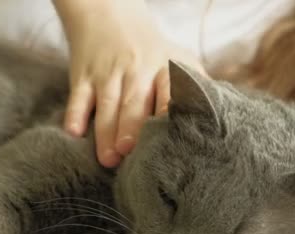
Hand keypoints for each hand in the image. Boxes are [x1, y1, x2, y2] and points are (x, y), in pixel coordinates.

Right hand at [54, 0, 206, 166]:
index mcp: (164, 69)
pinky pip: (78, 97)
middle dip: (131, 129)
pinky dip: (75, 115)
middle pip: (134, 104)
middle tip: (130, 153)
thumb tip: (220, 119)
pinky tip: (74, 133)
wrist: (108, 14)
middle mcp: (136, 71)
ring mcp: (108, 74)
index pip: (169, 91)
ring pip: (107, 106)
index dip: (169, 111)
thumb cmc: (151, 49)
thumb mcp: (178, 59)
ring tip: (109, 159)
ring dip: (106, 132)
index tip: (170, 134)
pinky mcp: (83, 76)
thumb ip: (196, 86)